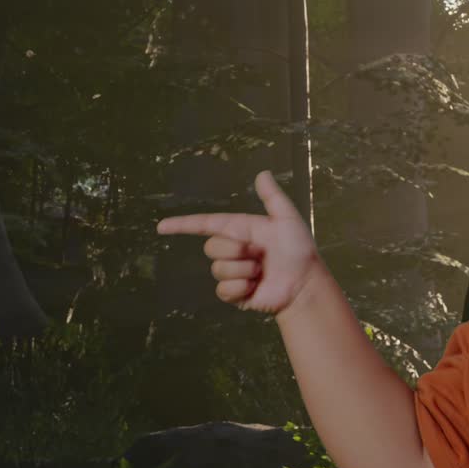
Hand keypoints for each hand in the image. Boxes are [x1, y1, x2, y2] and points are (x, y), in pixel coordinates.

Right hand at [156, 170, 319, 315]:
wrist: (306, 283)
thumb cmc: (299, 250)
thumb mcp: (287, 219)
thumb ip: (273, 197)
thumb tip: (262, 173)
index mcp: (240, 230)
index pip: (205, 224)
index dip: (183, 225)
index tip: (162, 226)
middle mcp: (232, 250)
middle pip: (211, 247)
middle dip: (236, 250)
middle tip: (260, 254)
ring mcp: (232, 273)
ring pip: (219, 269)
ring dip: (244, 270)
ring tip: (263, 271)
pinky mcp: (235, 294)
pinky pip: (224, 290)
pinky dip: (242, 287)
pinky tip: (256, 287)